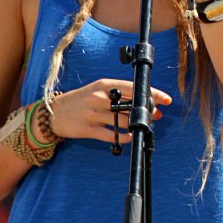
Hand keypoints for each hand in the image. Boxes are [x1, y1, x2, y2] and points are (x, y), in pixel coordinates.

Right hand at [47, 79, 171, 145]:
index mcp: (105, 85)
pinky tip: (130, 137)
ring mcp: (93, 114)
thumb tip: (143, 99)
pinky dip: (124, 137)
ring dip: (137, 125)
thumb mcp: (100, 90)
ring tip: (144, 126)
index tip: (166, 99)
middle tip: (156, 114)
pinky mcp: (88, 129)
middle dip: (147, 110)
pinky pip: (111, 135)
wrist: (55, 112)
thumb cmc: (82, 99)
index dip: (152, 94)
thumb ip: (119, 94)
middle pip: (130, 105)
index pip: (134, 88)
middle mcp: (99, 98)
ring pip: (123, 121)